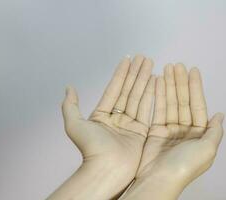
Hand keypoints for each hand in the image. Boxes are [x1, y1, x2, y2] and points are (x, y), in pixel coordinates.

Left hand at [49, 55, 154, 199]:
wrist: (107, 169)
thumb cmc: (90, 149)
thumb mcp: (75, 125)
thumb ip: (71, 105)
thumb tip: (69, 88)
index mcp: (102, 115)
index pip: (114, 89)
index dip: (121, 73)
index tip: (128, 59)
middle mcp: (117, 118)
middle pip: (128, 90)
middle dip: (136, 73)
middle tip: (143, 57)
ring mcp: (131, 124)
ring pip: (139, 97)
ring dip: (145, 80)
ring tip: (151, 64)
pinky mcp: (142, 132)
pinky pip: (147, 109)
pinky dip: (152, 95)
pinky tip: (156, 82)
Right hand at [121, 64, 223, 199]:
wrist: (159, 179)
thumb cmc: (185, 166)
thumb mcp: (208, 150)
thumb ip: (215, 131)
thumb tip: (220, 115)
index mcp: (200, 134)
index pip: (198, 105)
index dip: (196, 88)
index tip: (193, 71)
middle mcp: (186, 130)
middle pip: (183, 101)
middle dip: (181, 82)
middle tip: (177, 65)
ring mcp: (170, 130)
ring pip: (171, 102)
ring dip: (169, 85)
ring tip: (167, 68)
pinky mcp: (156, 131)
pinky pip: (158, 109)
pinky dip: (158, 95)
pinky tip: (158, 82)